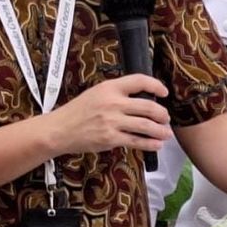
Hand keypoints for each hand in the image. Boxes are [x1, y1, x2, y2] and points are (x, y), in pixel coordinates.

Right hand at [44, 74, 171, 156]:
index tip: (164, 92)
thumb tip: (141, 99)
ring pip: (146, 125)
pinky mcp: (111, 138)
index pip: (139, 81)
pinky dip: (150, 144)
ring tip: (166, 133)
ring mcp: (112, 121)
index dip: (156, 85)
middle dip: (162, 114)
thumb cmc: (77, 112)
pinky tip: (156, 144)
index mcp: (109, 87)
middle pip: (149, 106)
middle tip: (166, 118)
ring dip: (161, 130)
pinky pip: (136, 141)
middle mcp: (113, 103)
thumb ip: (116, 93)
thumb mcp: (96, 93)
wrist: (59, 130)